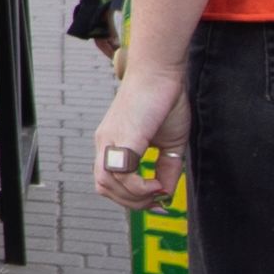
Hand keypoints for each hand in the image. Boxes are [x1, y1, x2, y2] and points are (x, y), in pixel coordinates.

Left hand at [94, 68, 185, 207]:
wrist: (161, 71)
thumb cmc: (165, 101)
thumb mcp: (170, 144)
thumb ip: (167, 170)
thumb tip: (166, 194)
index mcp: (113, 143)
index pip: (109, 181)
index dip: (131, 198)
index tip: (157, 200)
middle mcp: (105, 142)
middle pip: (104, 187)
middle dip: (132, 202)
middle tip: (158, 200)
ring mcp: (109, 139)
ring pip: (106, 184)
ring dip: (134, 197)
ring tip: (157, 190)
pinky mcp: (121, 136)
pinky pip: (119, 172)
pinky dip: (138, 187)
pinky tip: (156, 183)